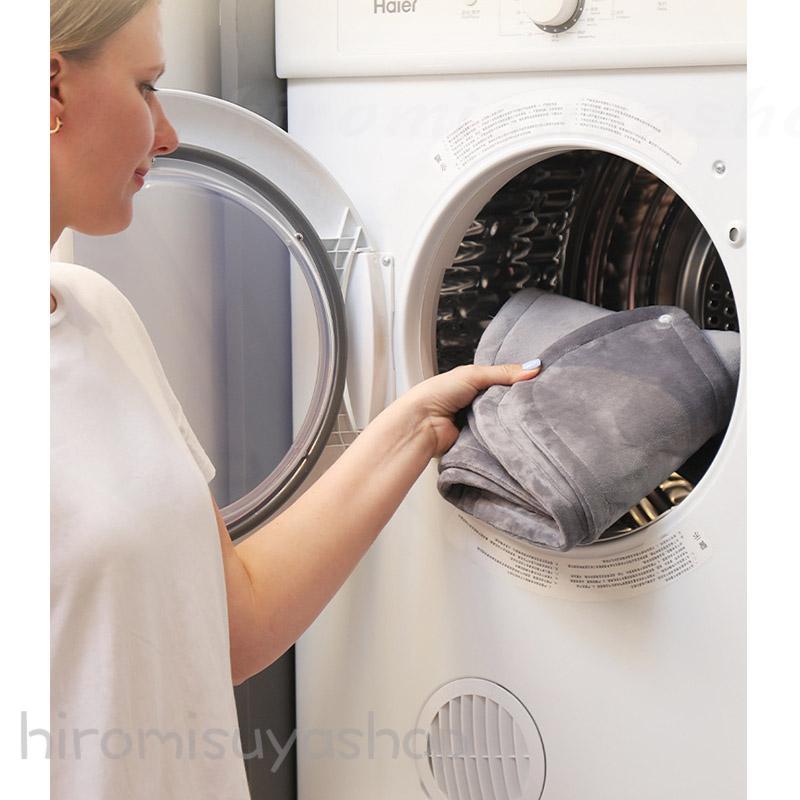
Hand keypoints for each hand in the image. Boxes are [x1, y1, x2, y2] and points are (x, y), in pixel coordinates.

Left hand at [399, 361, 541, 458]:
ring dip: (511, 419)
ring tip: (529, 414)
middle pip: (506, 402)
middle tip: (539, 399)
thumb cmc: (437, 394)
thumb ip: (503, 372)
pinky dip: (504, 435)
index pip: (504, 382)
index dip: (520, 381)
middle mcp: (477, 403)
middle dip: (517, 401)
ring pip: (504, 420)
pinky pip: (498, 438)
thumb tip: (535, 368)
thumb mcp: (473, 374)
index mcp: (474, 384)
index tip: (541, 380)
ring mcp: (478, 423)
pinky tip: (515, 431)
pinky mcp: (479, 441)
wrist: (421, 424)